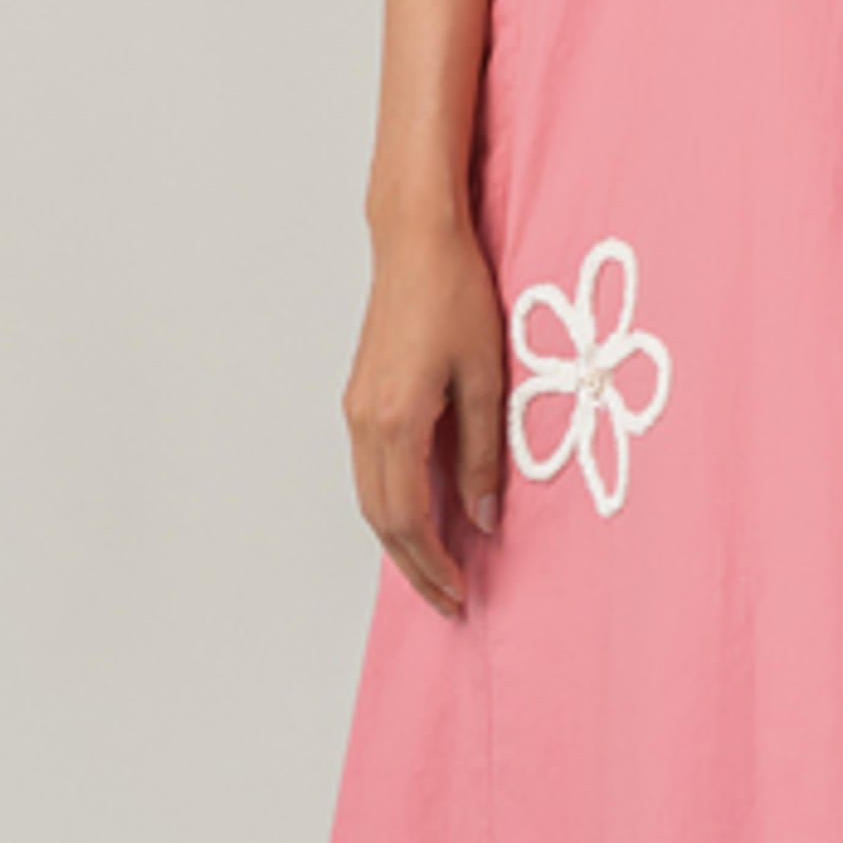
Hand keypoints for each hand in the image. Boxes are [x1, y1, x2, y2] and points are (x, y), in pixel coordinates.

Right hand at [342, 209, 507, 617]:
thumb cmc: (456, 296)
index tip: (459, 592)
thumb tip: (484, 518)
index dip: (433, 562)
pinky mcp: (359, 397)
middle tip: (448, 601)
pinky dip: (390, 506)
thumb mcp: (486, 379)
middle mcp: (364, 421)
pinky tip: (417, 518)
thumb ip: (482, 454)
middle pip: (380, 519)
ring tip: (434, 571)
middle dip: (414, 566)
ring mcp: (356, 409)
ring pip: (369, 497)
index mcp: (396, 421)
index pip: (408, 517)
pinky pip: (368, 471)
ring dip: (399, 541)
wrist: (416, 241)